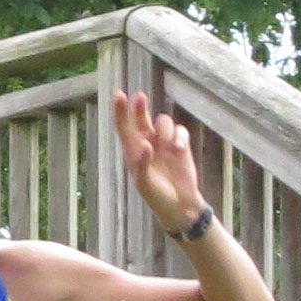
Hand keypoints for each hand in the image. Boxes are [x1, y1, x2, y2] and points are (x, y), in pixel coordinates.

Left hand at [112, 89, 206, 233]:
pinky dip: (179, 136)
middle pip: (141, 117)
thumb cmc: (157, 196)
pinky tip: (178, 149)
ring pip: (163, 121)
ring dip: (165, 130)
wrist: (180, 205)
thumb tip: (145, 145)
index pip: (124, 127)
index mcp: (132, 151)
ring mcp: (164, 143)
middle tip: (139, 97)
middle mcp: (147, 142)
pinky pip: (179, 130)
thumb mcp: (144, 184)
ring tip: (169, 148)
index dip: (121, 110)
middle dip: (140, 106)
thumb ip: (142, 164)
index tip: (119, 95)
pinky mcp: (180, 145)